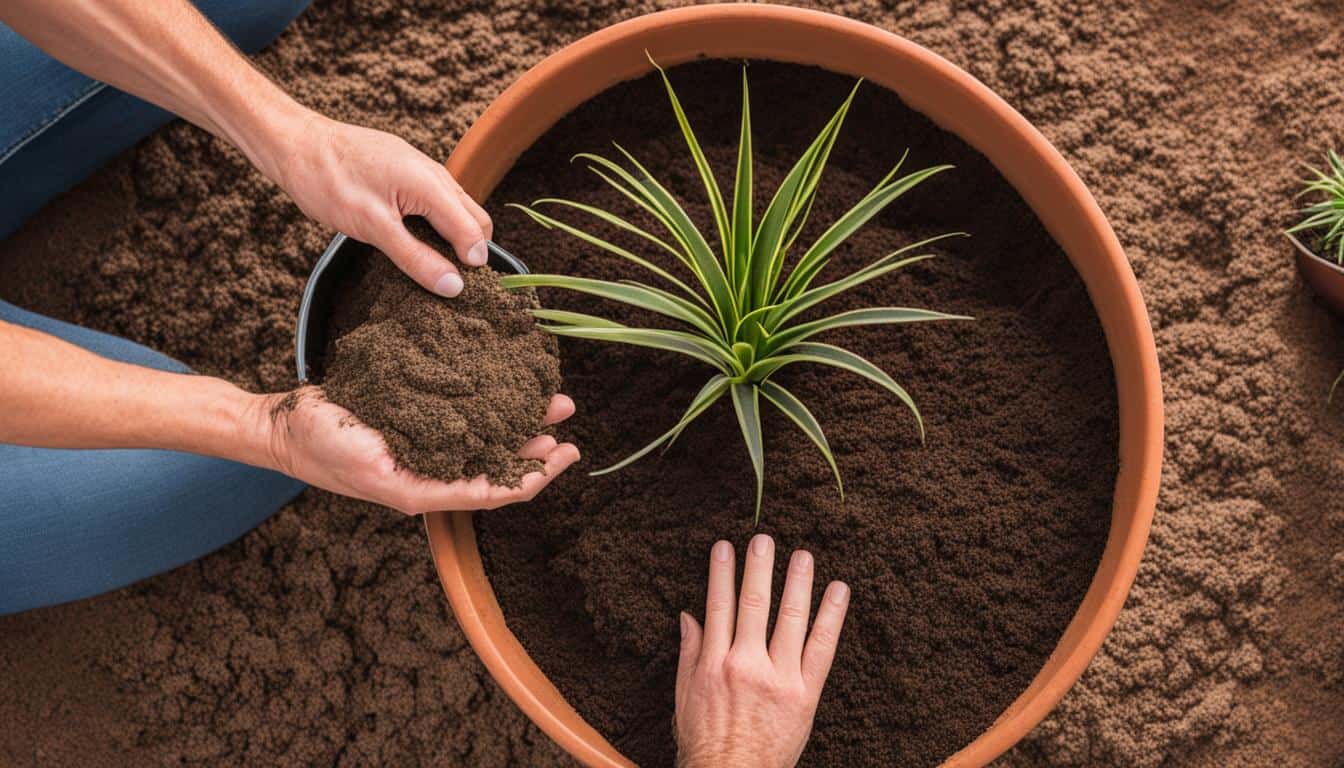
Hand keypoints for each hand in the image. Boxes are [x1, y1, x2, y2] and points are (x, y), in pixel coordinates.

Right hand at [258, 385, 578, 514]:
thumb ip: (418, 483)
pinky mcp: (415, 421)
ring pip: (486, 437)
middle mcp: (432, 471)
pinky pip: (463, 418)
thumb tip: (473, 484)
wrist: (282, 425)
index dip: (536, 475)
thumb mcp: (372, 467)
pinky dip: (489, 404)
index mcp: (426, 490)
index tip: (568, 451)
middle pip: (499, 462)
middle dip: (538, 440)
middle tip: (564, 407)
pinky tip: (502, 386)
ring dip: (520, 419)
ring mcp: (424, 447)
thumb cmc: (320, 447)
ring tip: (549, 396)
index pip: (496, 490)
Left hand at [274, 111, 490, 298]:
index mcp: (432, 185)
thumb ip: (416, 258)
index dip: (472, 265)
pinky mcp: (409, 171)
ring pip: (458, 210)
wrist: (298, 143)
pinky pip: (439, 201)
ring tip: (426, 260)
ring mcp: (424, 170)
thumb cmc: (330, 181)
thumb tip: (453, 285)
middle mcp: (436, 174)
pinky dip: (436, 223)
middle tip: (442, 277)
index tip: (455, 289)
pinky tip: (410, 237)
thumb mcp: (373, 228)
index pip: (474, 232)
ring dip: (452, 237)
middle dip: (469, 251)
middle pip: (476, 220)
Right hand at [675, 536, 849, 767]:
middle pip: (753, 604)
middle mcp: (745, 665)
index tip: (725, 547)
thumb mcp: (685, 697)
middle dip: (758, 567)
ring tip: (802, 555)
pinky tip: (838, 591)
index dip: (721, 573)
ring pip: (789, 619)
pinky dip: (831, 617)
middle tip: (764, 538)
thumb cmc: (706, 742)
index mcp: (714, 663)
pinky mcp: (804, 695)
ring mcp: (778, 678)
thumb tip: (689, 616)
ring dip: (797, 582)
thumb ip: (690, 653)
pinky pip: (821, 649)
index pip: (718, 606)